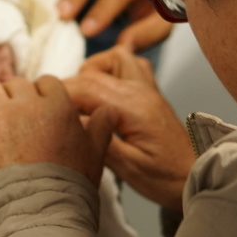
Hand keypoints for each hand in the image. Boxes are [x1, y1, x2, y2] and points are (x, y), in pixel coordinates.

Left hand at [0, 54, 111, 186]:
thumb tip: (110, 110)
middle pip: (14, 84)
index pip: (45, 83)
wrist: (41, 211)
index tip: (37, 117)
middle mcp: (29, 102)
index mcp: (60, 104)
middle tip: (12, 129)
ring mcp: (0, 112)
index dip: (39, 99)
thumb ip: (101, 127)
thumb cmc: (70, 186)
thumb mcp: (96, 155)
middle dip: (12, 101)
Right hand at [65, 47, 192, 209]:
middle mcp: (141, 91)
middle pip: (93, 73)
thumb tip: (71, 123)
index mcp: (134, 108)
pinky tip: (103, 86)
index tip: (40, 105)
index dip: (59, 95)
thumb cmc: (164, 178)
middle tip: (53, 107)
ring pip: (113, 58)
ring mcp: (147, 88)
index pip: (86, 88)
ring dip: (91, 71)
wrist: (196, 177)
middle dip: (68, 85)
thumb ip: (99, 141)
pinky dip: (112, 68)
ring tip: (80, 96)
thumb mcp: (128, 168)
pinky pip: (130, 64)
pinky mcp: (150, 92)